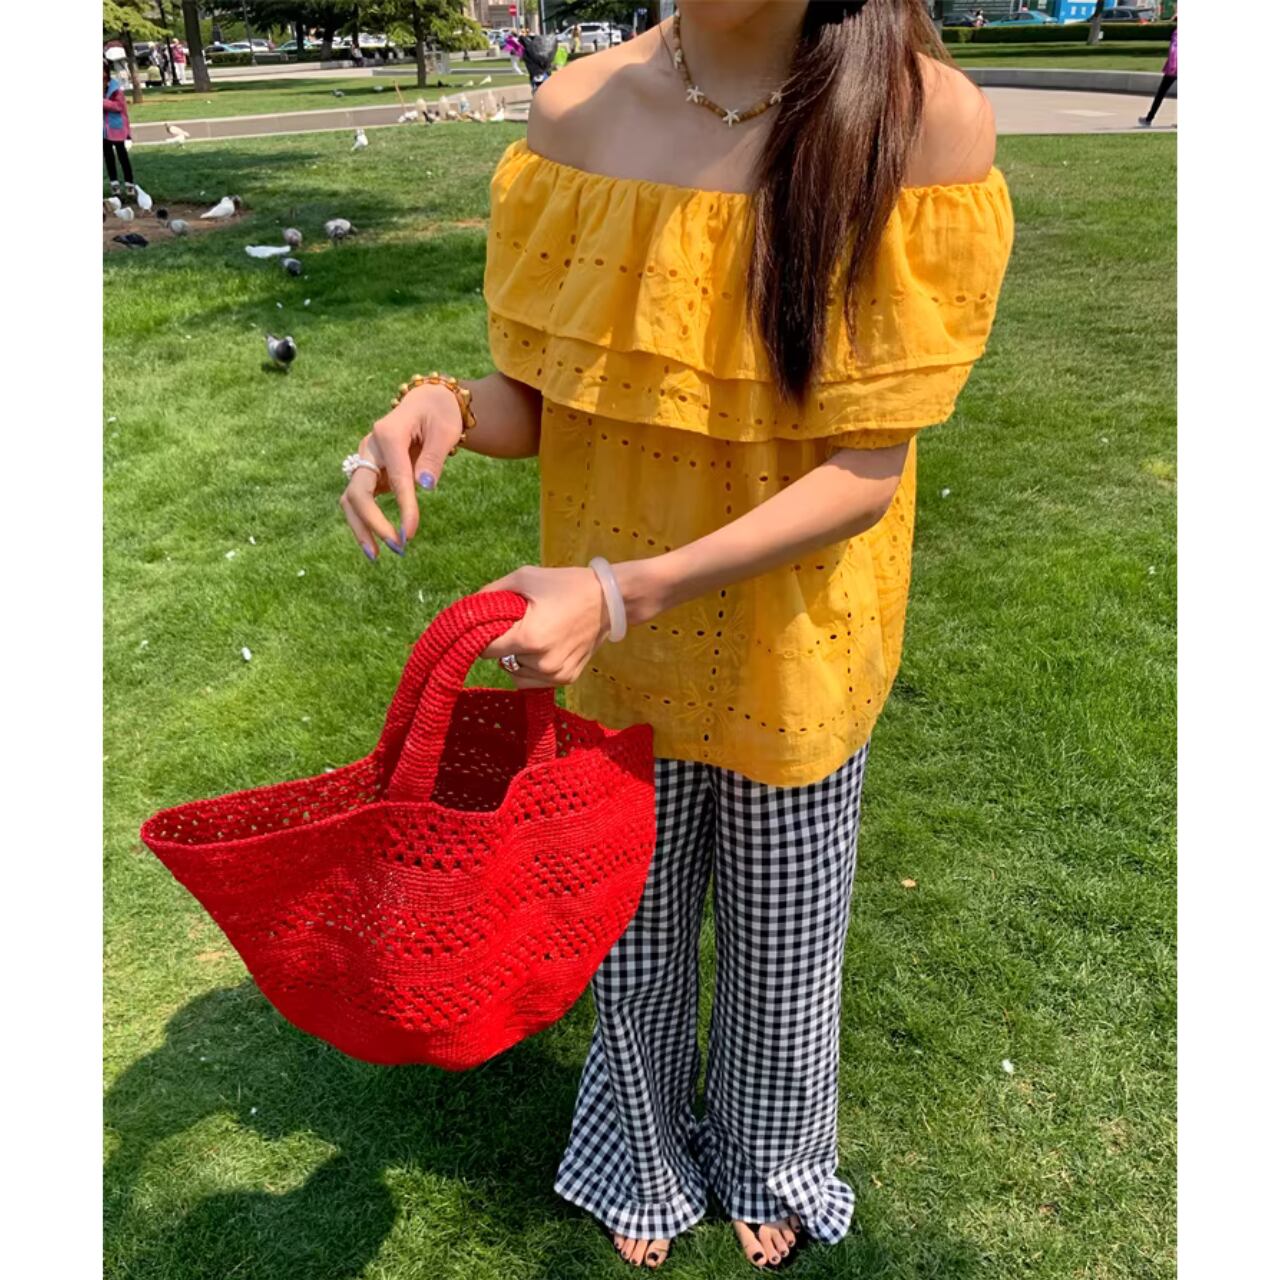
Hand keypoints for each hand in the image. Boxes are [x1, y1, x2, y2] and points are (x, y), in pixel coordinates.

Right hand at [338, 381, 461, 558]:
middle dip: (373, 523)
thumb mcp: (445, 431)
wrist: (427, 402)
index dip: (404, 508)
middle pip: (358, 491)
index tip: (412, 534)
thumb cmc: (439, 415)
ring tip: (376, 556)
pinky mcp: (368, 471)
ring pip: (351, 499)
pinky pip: (359, 500)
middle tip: (397, 547)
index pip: (396, 478)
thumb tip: (425, 486)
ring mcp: (365, 459)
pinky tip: (375, 543)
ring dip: (360, 528)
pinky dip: (363, 522)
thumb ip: (434, 457)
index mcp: (388, 433)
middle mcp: (369, 447)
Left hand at [478, 565, 610, 688]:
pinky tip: (546, 647)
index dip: (483, 637)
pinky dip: (533, 667)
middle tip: (521, 623)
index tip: (490, 626)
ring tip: (535, 635)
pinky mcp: (567, 679)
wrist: (611, 600)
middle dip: (505, 643)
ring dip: (518, 658)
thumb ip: (491, 592)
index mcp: (528, 639)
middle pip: (502, 660)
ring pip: (517, 673)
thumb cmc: (567, 585)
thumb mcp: (525, 578)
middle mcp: (542, 663)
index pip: (486, 650)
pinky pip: (535, 680)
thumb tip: (468, 608)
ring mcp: (556, 675)